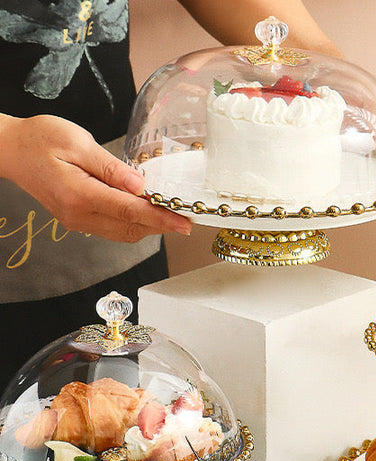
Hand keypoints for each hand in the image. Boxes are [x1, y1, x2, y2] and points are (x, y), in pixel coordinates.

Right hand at [0, 114, 191, 242]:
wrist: (11, 150)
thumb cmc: (41, 139)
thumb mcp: (78, 142)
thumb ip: (111, 168)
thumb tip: (140, 186)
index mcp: (80, 194)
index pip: (130, 211)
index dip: (161, 218)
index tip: (184, 222)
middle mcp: (79, 215)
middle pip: (131, 228)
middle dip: (161, 225)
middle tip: (185, 218)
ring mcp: (78, 222)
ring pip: (124, 233)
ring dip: (149, 226)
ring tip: (171, 215)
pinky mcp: (78, 221)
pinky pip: (113, 229)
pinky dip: (134, 223)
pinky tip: (146, 212)